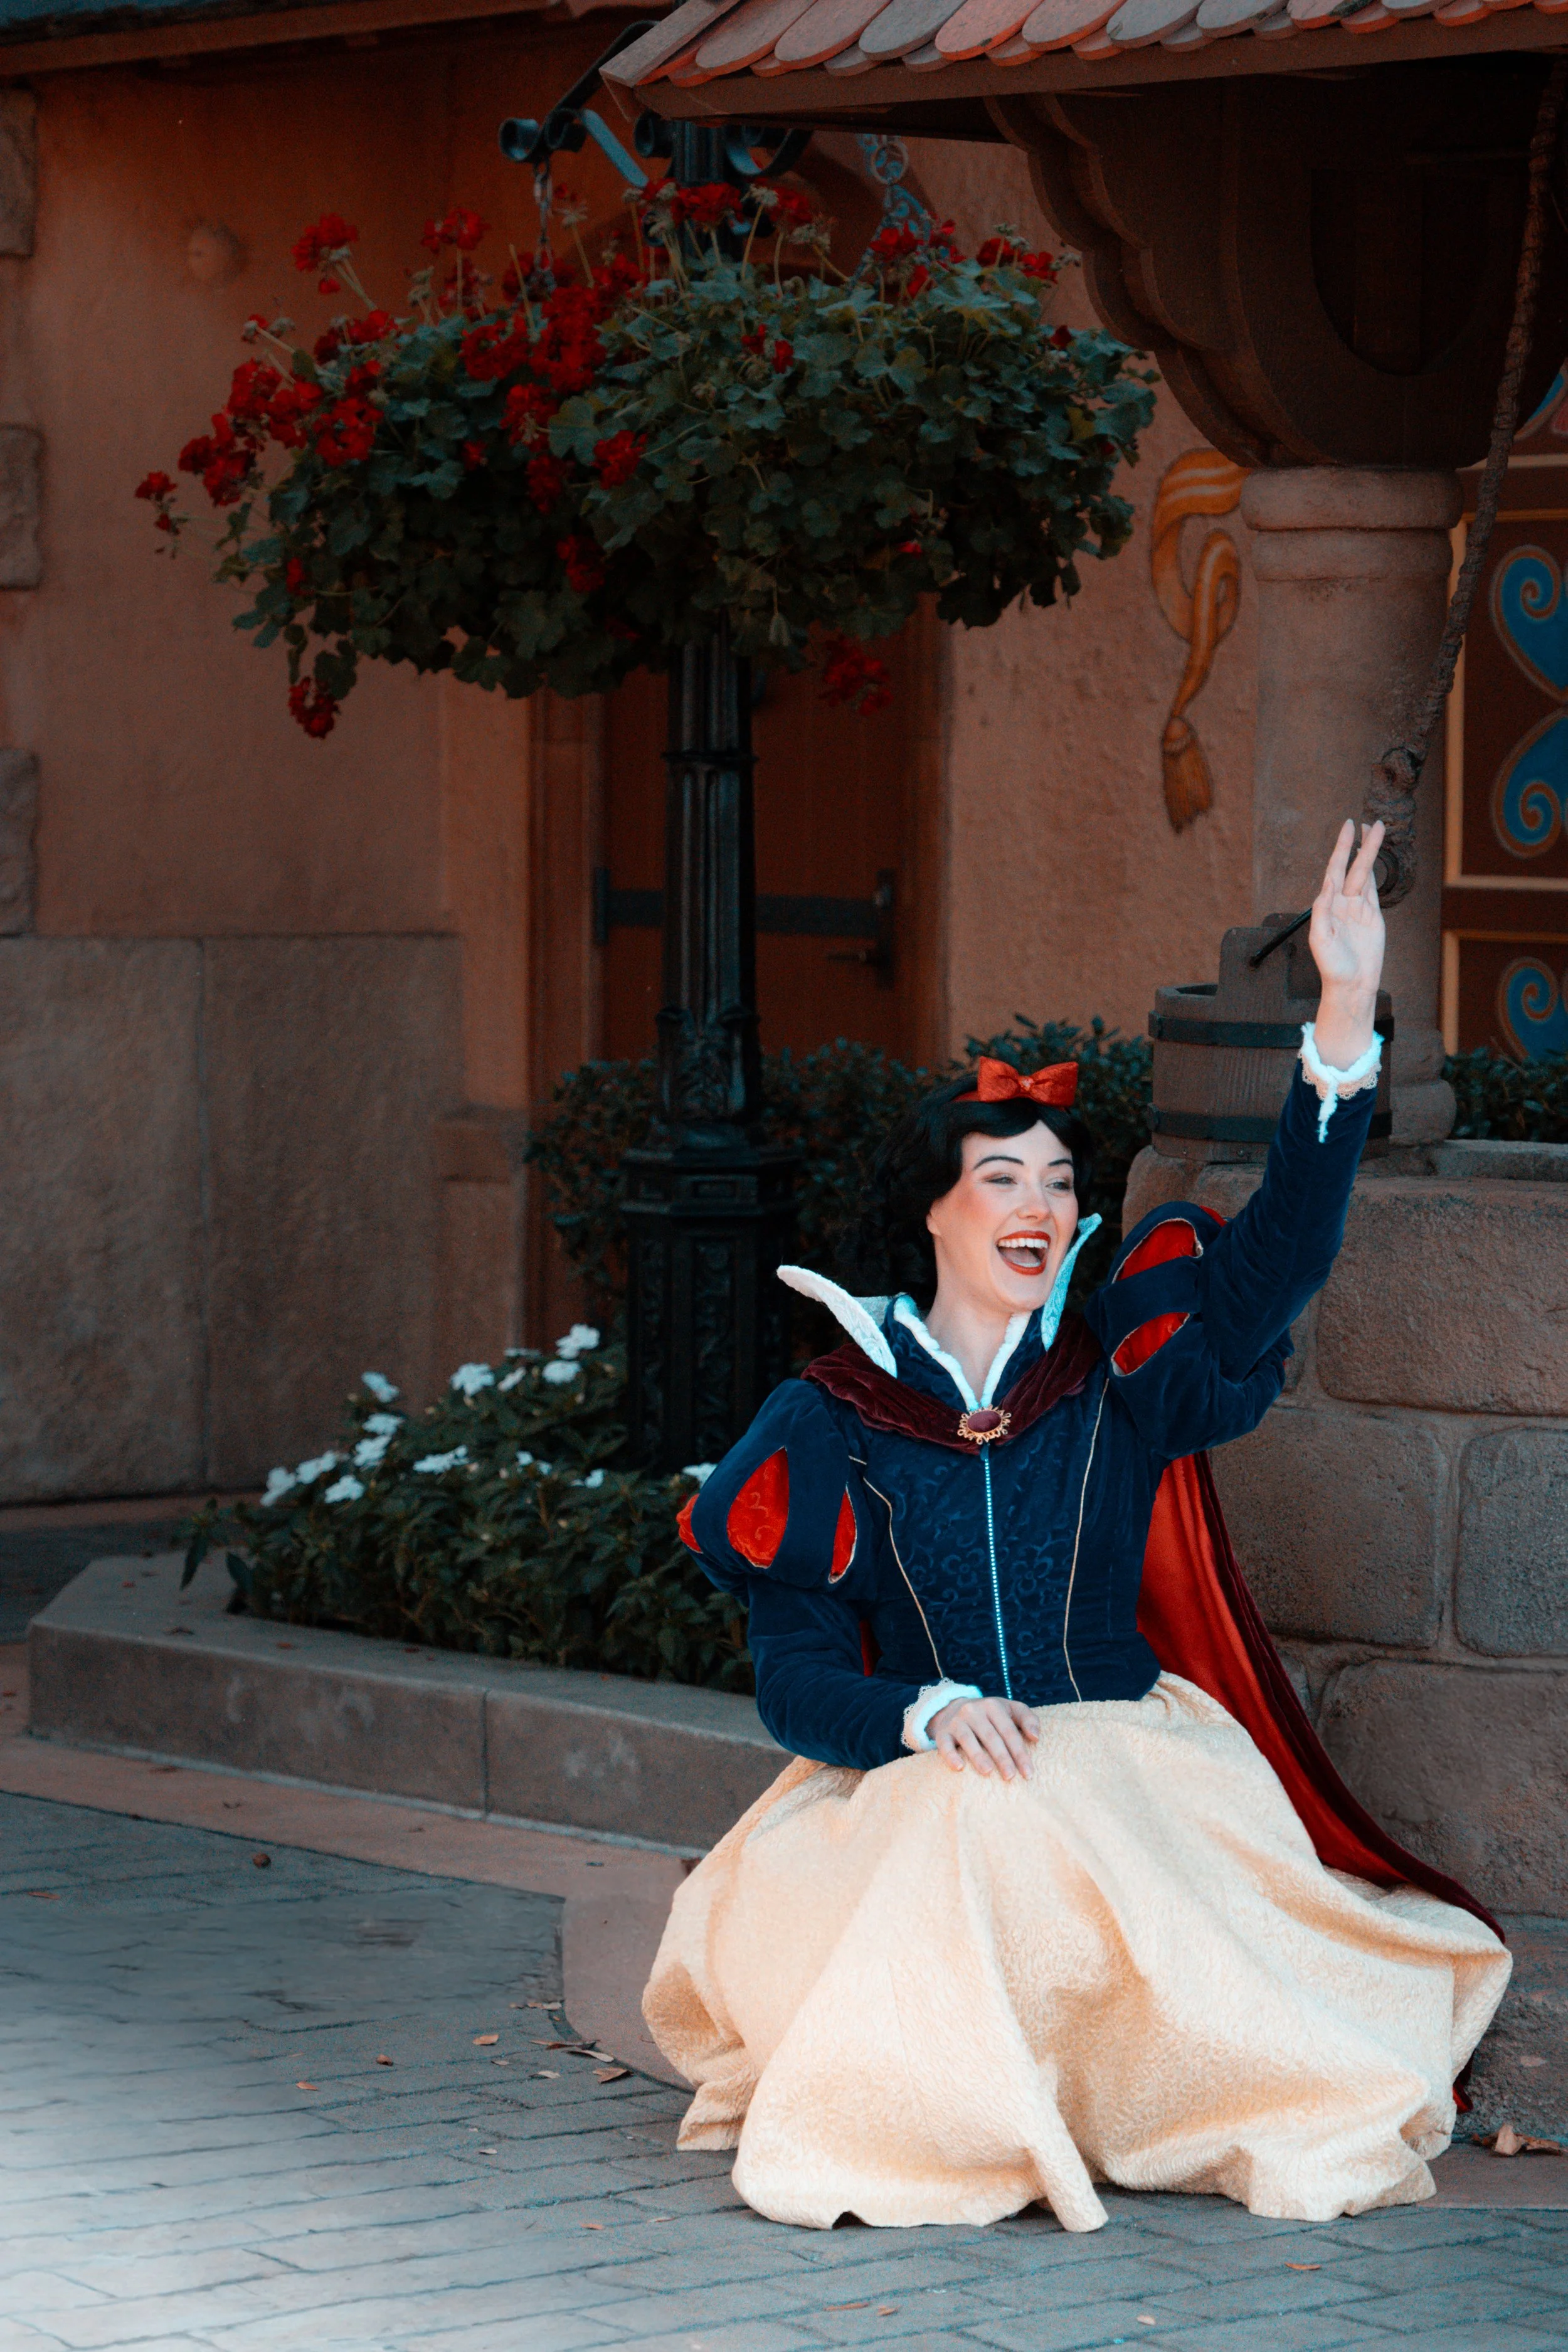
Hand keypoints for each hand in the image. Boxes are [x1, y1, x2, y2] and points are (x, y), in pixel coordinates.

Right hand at [928, 1694, 1039, 1780]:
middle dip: (1002, 1757)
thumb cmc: (989, 1715)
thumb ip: (1027, 1719)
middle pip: (990, 1736)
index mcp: (993, 1705)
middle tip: (1011, 1777)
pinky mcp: (942, 1732)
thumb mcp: (1009, 1710)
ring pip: (968, 1739)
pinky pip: (944, 1744)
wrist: (953, 1708)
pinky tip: (959, 1767)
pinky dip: (951, 1755)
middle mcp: (973, 1710)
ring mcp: (956, 1721)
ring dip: (978, 1756)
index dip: (1019, 1752)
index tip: (1028, 1773)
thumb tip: (1036, 1737)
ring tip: (988, 1772)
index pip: (1009, 1731)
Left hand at [1309, 819, 1384, 1067]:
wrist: (1351, 984)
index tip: (1347, 828)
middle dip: (1357, 845)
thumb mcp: (1320, 940)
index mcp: (1326, 906)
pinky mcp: (1373, 916)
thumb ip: (1322, 913)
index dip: (1341, 849)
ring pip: (1364, 874)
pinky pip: (1373, 888)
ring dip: (1368, 853)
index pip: (1334, 870)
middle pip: (1351, 867)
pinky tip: (1373, 858)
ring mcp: (1358, 908)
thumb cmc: (1332, 967)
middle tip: (1362, 822)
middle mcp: (1341, 903)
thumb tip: (1327, 888)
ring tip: (1375, 831)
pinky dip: (1374, 872)